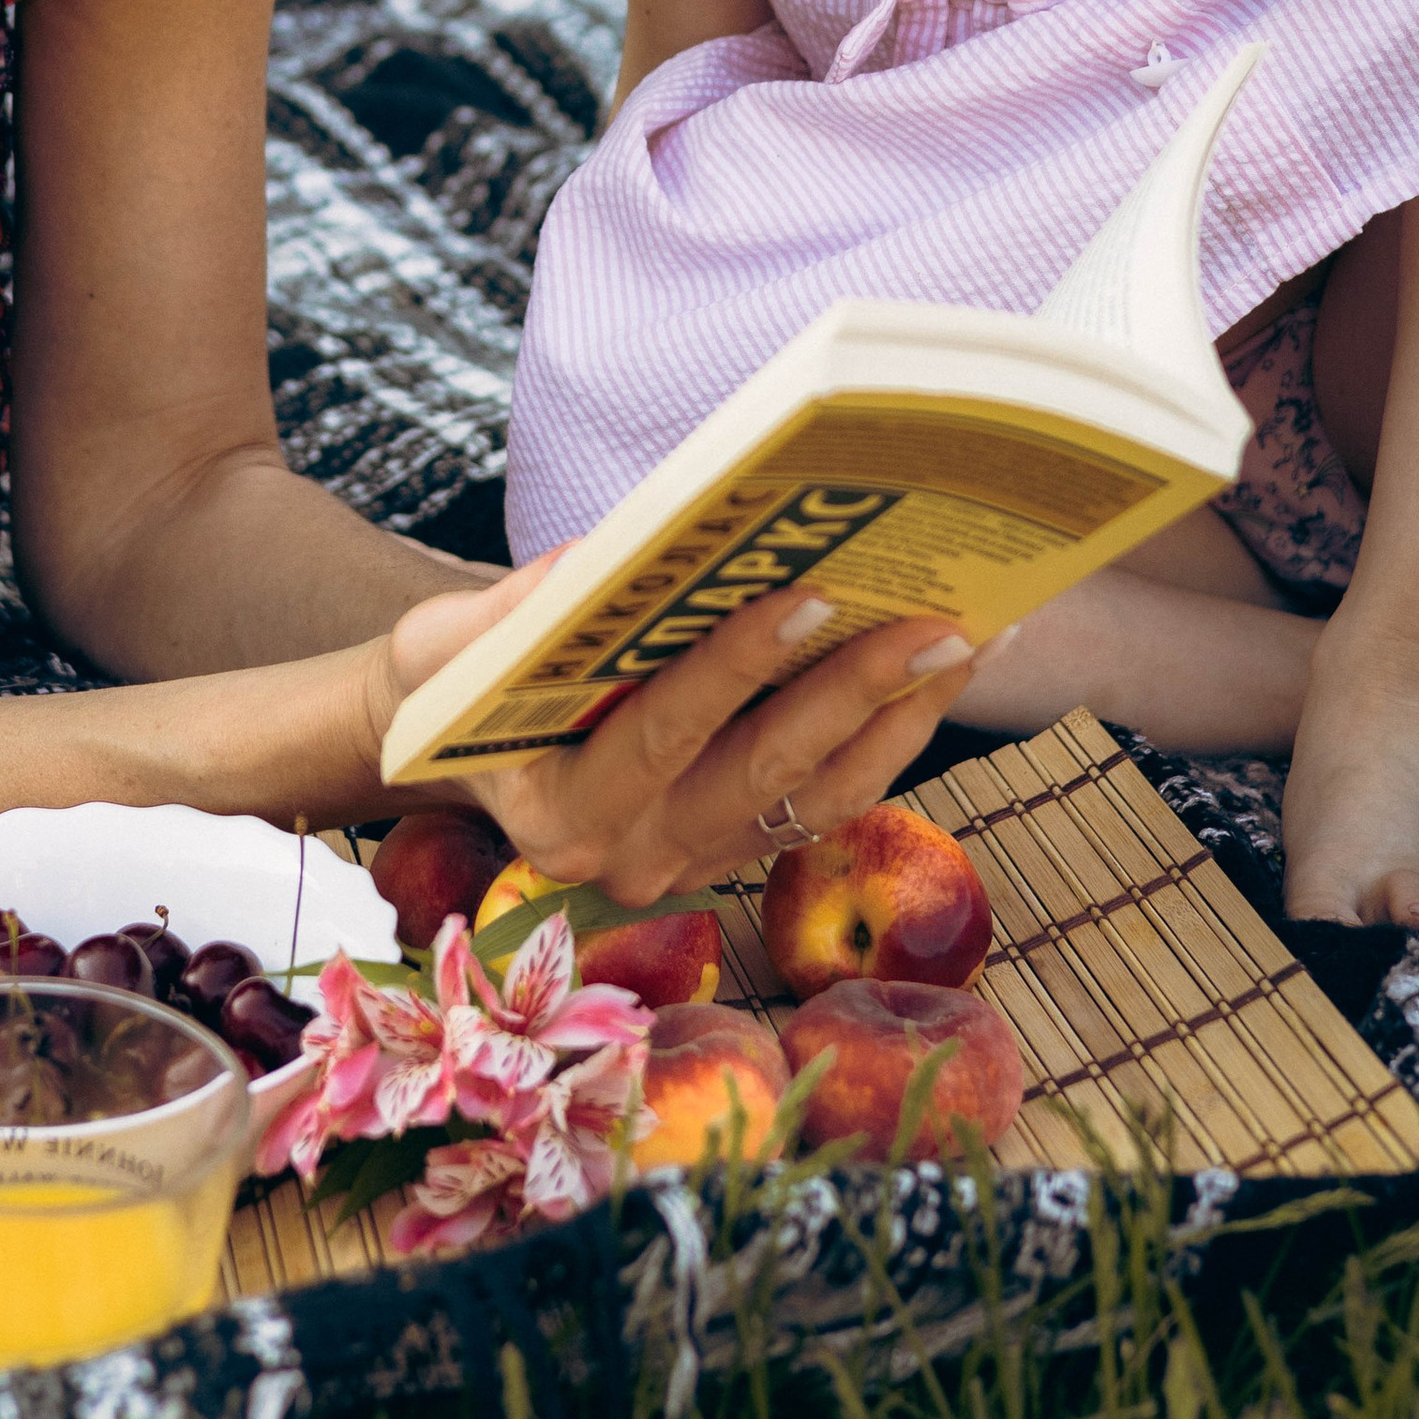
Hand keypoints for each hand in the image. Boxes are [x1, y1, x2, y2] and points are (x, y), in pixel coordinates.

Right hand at [368, 558, 977, 900]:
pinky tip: (941, 670)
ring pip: (819, 798)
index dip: (736, 667)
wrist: (453, 751)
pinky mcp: (736, 850)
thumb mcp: (450, 638)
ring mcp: (693, 864)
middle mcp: (633, 859)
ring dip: (900, 719)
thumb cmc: (449, 681)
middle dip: (856, 694)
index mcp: (561, 813)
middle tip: (937, 623)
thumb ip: (518, 607)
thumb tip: (622, 554)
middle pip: (766, 774)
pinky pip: (829, 800)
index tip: (808, 595)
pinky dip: (890, 735)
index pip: (662, 733)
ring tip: (969, 638)